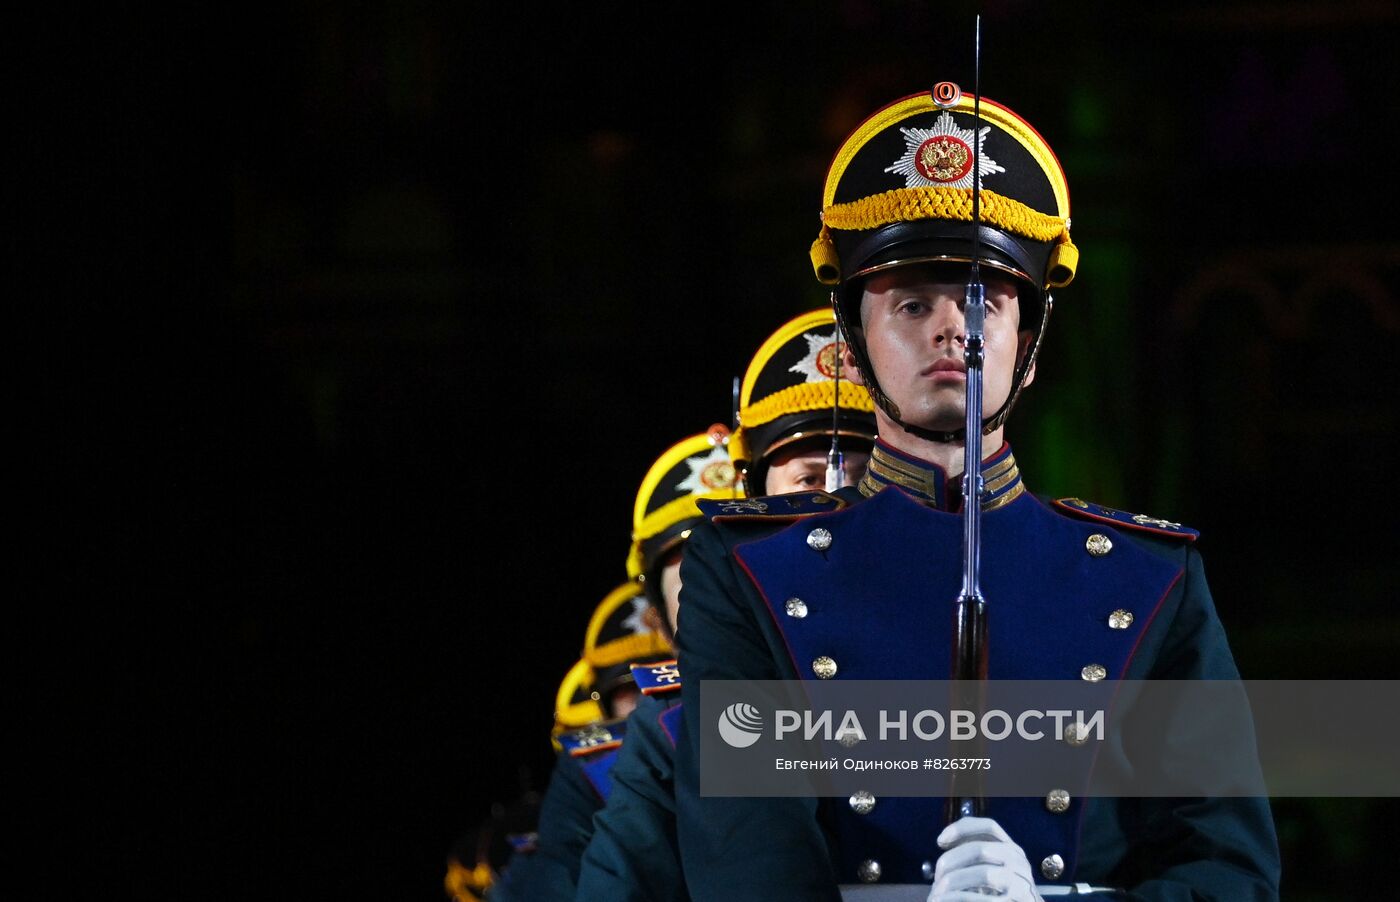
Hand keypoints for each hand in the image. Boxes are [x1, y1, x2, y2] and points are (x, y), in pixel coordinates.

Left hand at [925, 816, 1043, 901]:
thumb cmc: (1001, 895)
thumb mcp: (991, 871)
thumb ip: (974, 856)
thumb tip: (943, 840)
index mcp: (1012, 850)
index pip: (989, 827)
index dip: (962, 829)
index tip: (940, 841)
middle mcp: (1019, 863)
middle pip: (981, 849)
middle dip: (952, 861)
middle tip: (937, 878)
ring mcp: (1022, 884)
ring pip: (984, 873)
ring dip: (955, 882)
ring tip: (937, 895)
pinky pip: (985, 899)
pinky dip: (960, 899)